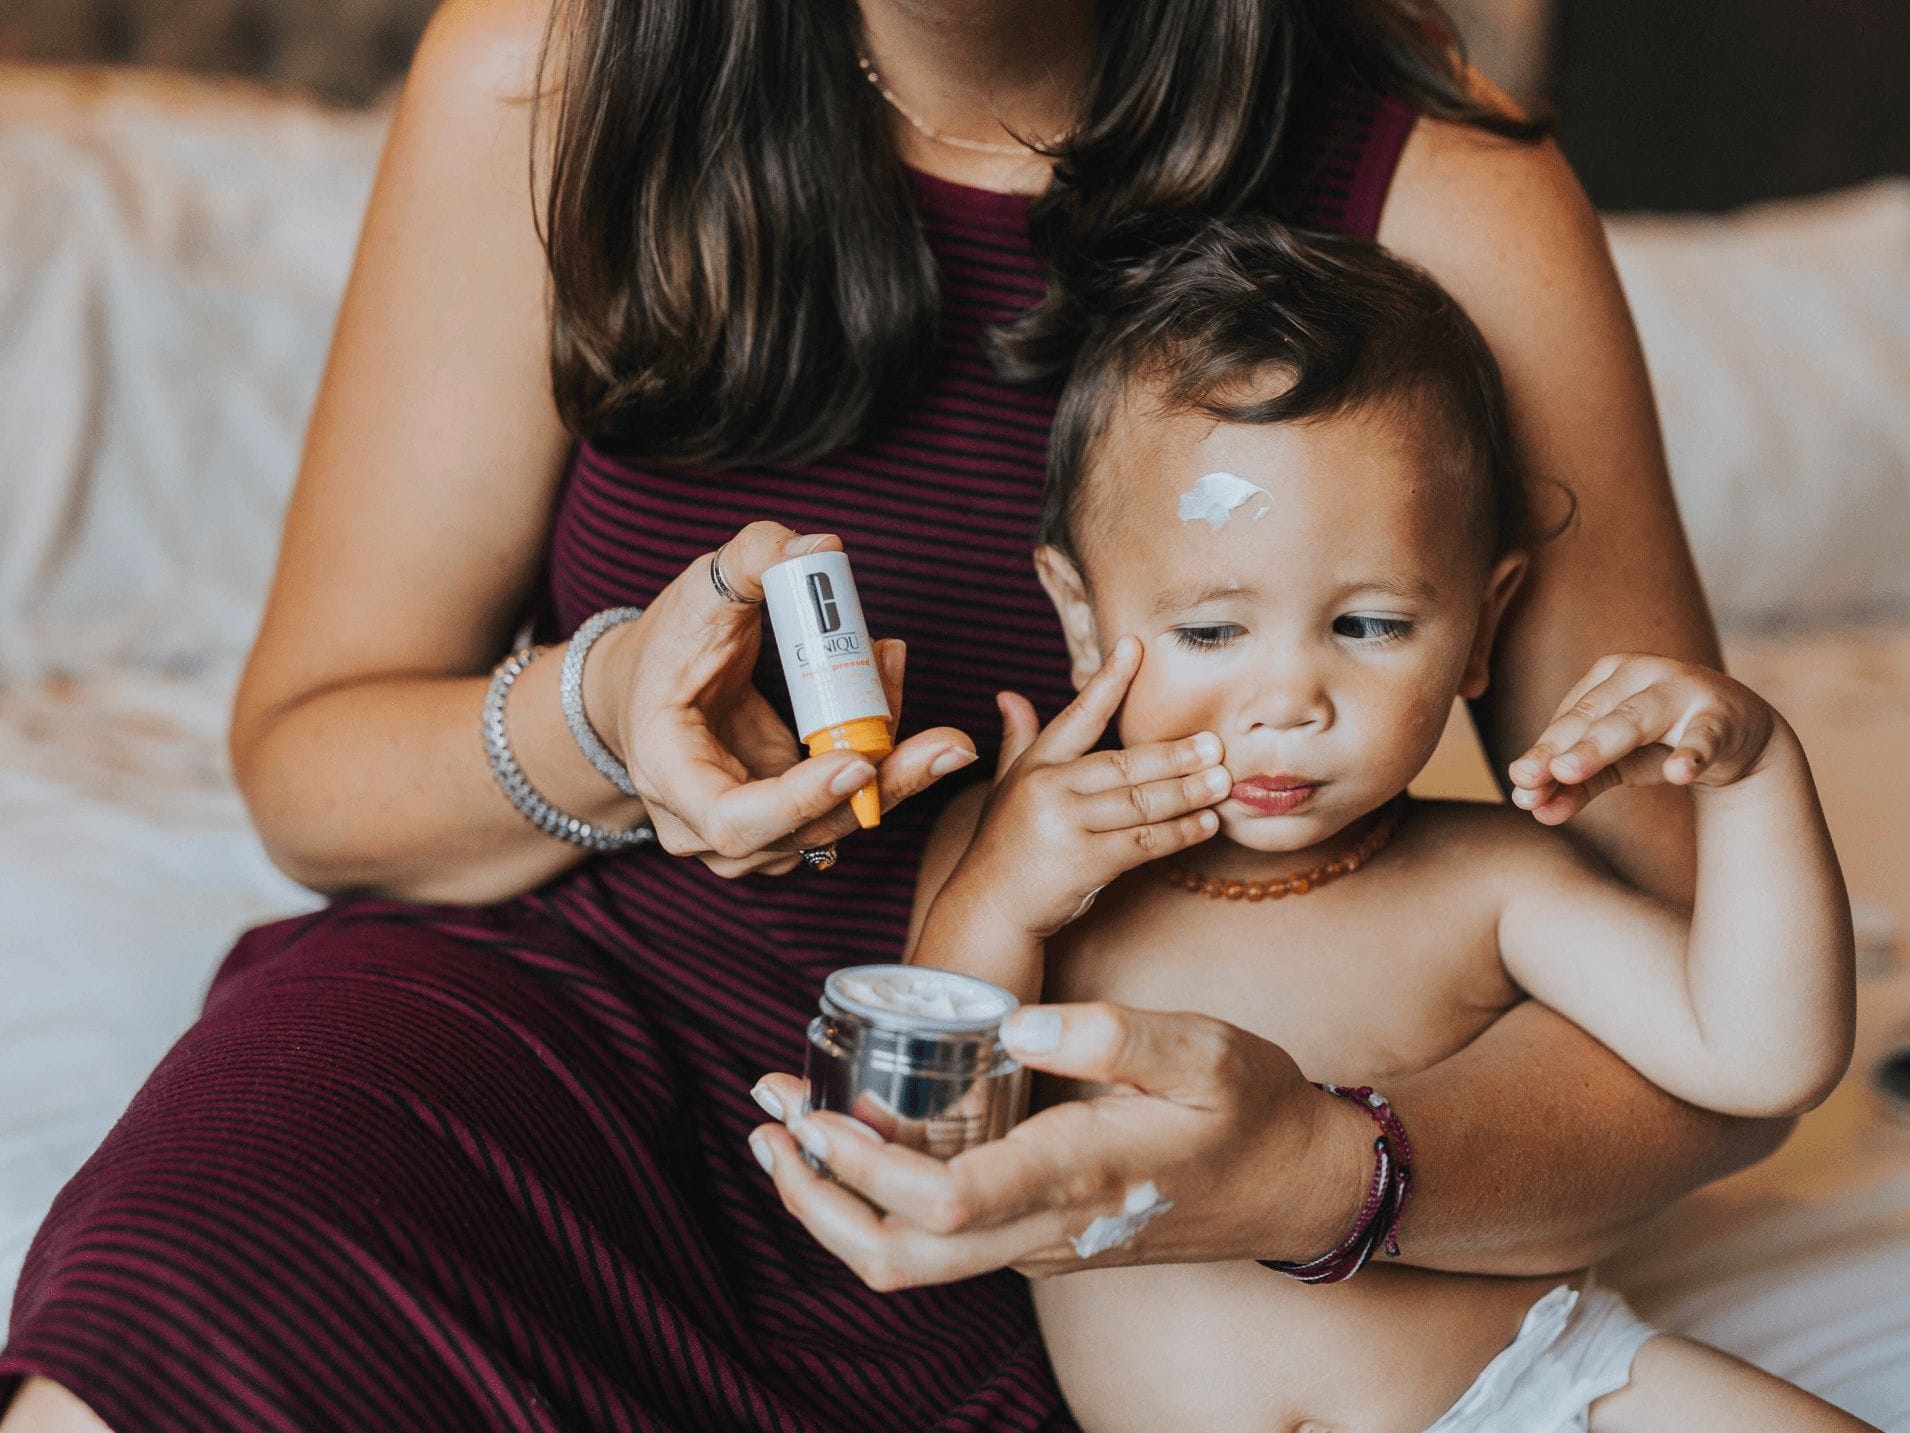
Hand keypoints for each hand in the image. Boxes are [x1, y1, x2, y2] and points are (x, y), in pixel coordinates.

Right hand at [593, 521, 977, 875]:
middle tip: (951, 744)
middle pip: (808, 832)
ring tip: (892, 660)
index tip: (858, 763)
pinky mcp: (790, 829)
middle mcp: (704, 829)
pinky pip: (850, 803)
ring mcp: (752, 840)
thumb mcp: (698, 593)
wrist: (645, 691)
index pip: (734, 819)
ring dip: (892, 755)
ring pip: (840, 819)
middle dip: (888, 785)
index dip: (799, 801)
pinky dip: (883, 751)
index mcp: (668, 775)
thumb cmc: (670, 645)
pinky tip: (887, 678)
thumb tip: (821, 546)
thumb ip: (752, 560)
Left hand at [745, 1003, 1370, 1290]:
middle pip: (901, 1258)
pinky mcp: (1041, 1242)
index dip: (860, 1166)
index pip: (942, 1200)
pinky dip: (875, 1208)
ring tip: (783, 1138)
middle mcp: (1047, 1230)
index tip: (808, 1113)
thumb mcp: (1207, 1050)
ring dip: (834, 1211)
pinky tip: (853, 1149)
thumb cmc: (1253, 1110)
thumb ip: (1117, 1036)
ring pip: (912, 1266)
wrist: (1297, 1188)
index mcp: (1078, 1175)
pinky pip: (938, 1248)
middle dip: (815, 1198)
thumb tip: (1019, 1023)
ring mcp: (1041, 1247)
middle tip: (766, 1123)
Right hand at [947, 635, 1229, 936]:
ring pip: (1141, 803)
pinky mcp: (1085, 862)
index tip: (1136, 647)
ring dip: (1188, 793)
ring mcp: (1066, 826)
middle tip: (1215, 744)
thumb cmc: (1007, 842)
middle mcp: (1048, 790)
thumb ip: (1018, 739)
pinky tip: (1206, 823)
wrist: (992, 906)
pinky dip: (1180, 833)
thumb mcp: (1006, 786)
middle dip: (1175, 755)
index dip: (1108, 680)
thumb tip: (1009, 695)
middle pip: (1125, 764)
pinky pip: (1144, 843)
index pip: (1079, 715)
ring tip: (1222, 781)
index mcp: (1035, 765)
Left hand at [1507, 653, 1778, 824]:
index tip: (1520, 785)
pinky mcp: (1721, 718)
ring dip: (1601, 746)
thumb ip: (1575, 784)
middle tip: (1531, 776)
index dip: (1543, 754)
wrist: (1739, 738)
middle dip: (1562, 748)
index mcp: (1608, 676)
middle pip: (1594, 716)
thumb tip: (1530, 808)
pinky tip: (1678, 773)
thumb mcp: (1615, 763)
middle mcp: (1641, 673)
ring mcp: (1683, 691)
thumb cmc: (1661, 742)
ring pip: (1637, 719)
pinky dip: (1691, 754)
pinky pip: (1704, 737)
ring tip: (1568, 772)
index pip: (1569, 719)